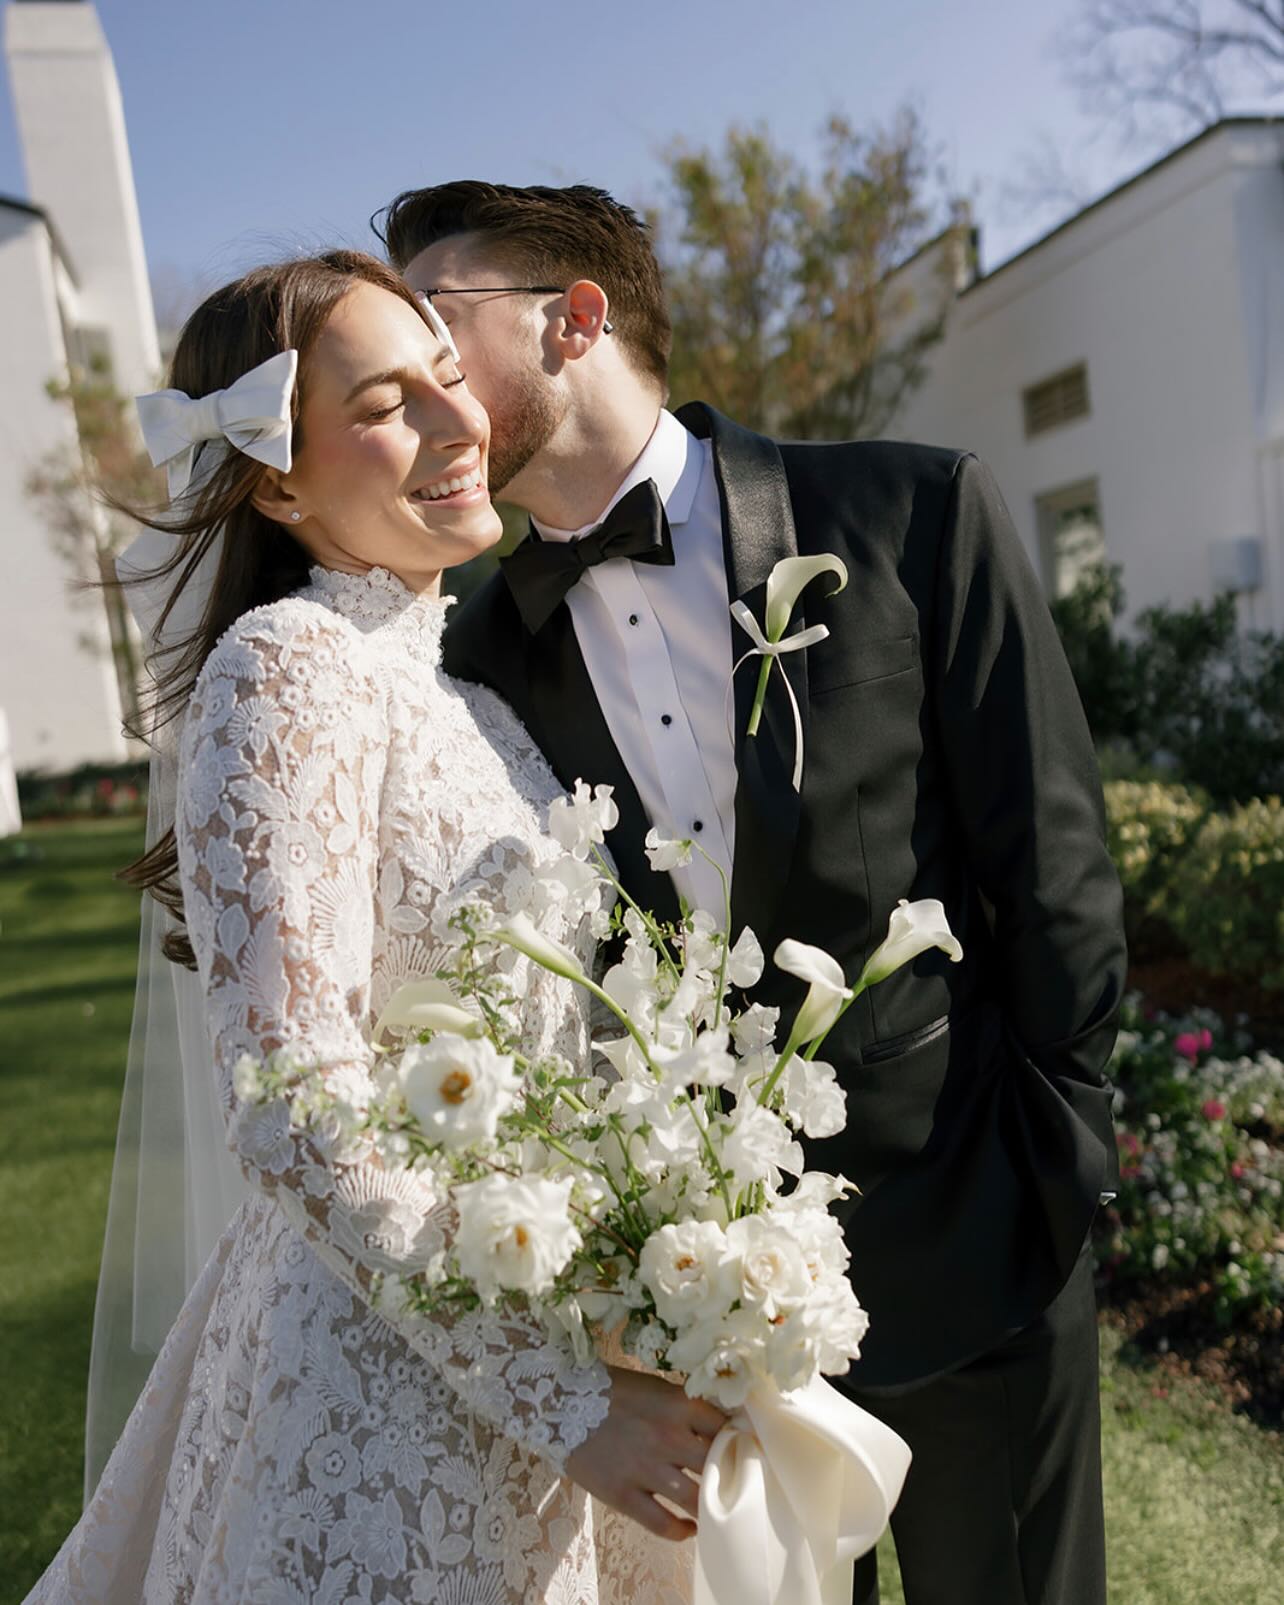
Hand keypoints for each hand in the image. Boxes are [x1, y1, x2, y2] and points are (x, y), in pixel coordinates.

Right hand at [565, 1364, 727, 1539]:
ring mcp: (646, 1469)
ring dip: (710, 1505)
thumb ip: (686, 1407)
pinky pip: (662, 1523)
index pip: (725, 1426)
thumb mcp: (656, 1388)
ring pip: (695, 1499)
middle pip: (717, 1464)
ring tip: (716, 1507)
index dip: (739, 1438)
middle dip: (730, 1472)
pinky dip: (682, 1530)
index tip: (744, 1446)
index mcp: (677, 1406)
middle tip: (736, 1480)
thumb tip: (720, 1426)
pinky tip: (690, 1527)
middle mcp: (668, 1438)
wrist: (560, 1403)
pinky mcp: (624, 1495)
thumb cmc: (613, 1391)